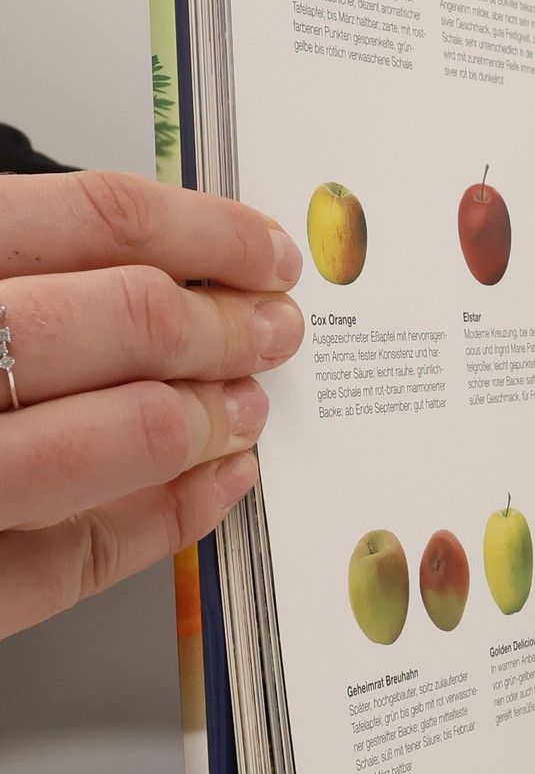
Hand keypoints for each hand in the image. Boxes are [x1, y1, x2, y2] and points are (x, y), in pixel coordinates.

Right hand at [0, 171, 303, 638]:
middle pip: (127, 320)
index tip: (263, 251)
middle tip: (270, 330)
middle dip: (226, 327)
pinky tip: (216, 485)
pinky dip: (171, 519)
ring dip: (210, 417)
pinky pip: (78, 556)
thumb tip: (168, 264)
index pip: (94, 217)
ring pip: (121, 434)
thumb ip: (18, 266)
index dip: (208, 233)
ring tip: (242, 407)